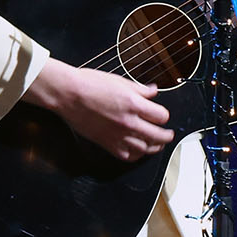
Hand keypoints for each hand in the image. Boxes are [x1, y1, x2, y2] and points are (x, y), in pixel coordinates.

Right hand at [22, 58, 173, 161]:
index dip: (164, 116)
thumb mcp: (120, 80)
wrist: (68, 94)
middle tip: (169, 135)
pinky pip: (127, 156)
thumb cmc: (89, 84)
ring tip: (157, 145)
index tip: (162, 116)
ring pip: (145, 149)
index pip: (161, 116)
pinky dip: (136, 155)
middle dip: (166, 136)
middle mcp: (129, 122)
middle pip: (158, 136)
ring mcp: (118, 135)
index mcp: (133, 103)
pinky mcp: (106, 143)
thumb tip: (153, 91)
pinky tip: (138, 150)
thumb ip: (140, 89)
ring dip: (154, 147)